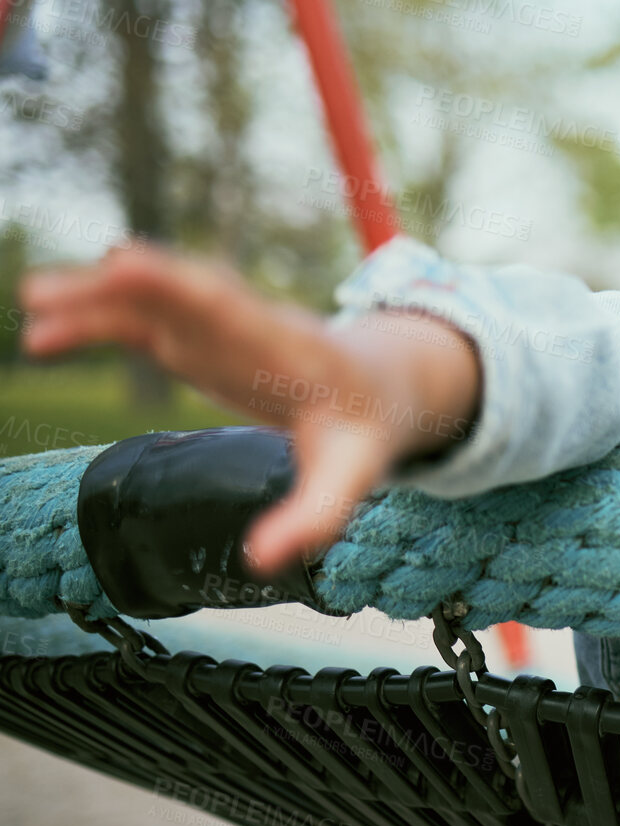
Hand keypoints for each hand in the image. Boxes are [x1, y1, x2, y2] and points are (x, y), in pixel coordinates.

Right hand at [19, 242, 476, 575]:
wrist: (379, 392)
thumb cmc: (364, 435)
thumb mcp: (352, 480)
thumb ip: (314, 518)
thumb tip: (261, 561)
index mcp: (296, 351)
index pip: (236, 314)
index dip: (181, 288)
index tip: (127, 264)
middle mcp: (254, 327)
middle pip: (188, 294)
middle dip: (127, 285)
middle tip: (50, 289)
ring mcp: (222, 329)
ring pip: (157, 302)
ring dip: (97, 299)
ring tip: (33, 302)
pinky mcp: (200, 341)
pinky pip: (143, 322)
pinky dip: (98, 322)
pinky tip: (44, 333)